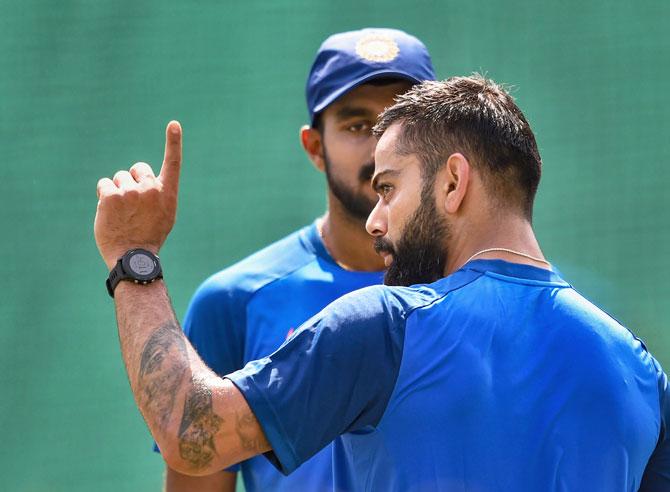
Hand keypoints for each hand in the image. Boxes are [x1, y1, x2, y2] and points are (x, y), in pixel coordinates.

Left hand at [94, 121, 181, 270]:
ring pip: (118, 178)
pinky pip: (104, 185)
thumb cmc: (149, 237)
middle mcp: (151, 189)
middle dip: (132, 180)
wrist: (134, 257)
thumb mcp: (164, 214)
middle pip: (137, 169)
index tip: (174, 124)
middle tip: (132, 204)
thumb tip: (141, 180)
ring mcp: (130, 192)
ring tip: (122, 213)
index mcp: (167, 193)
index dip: (173, 142)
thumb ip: (157, 194)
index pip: (172, 163)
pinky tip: (110, 213)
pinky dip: (104, 196)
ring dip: (117, 191)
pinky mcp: (111, 196)